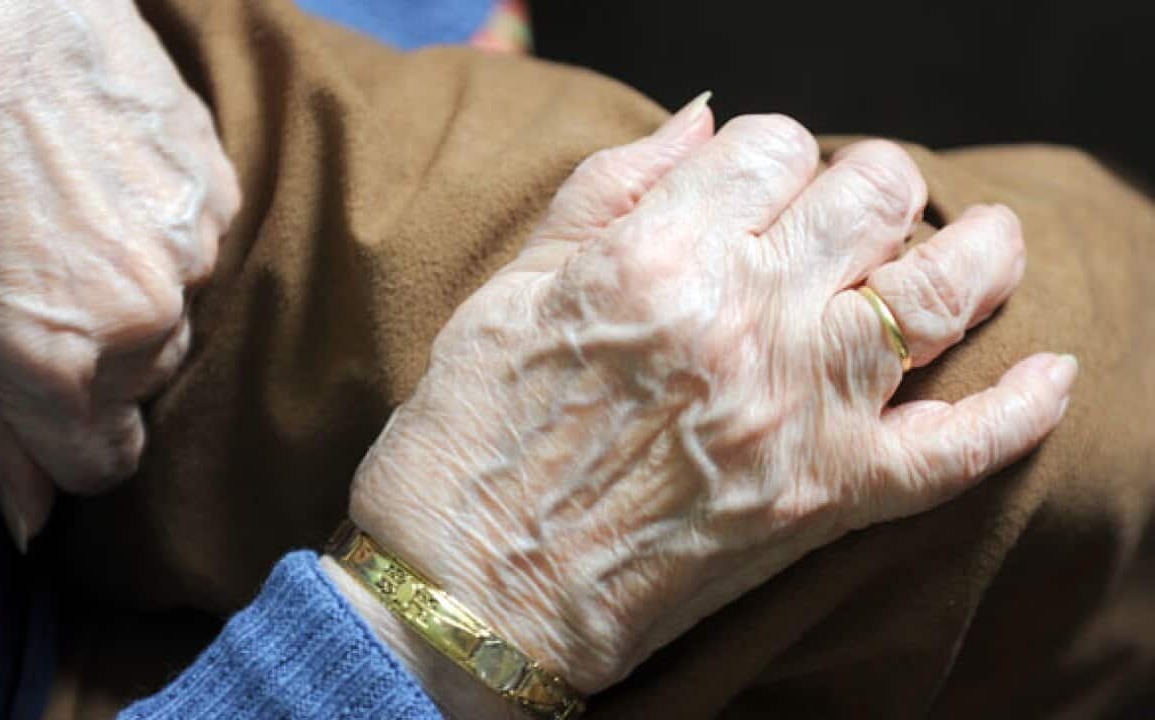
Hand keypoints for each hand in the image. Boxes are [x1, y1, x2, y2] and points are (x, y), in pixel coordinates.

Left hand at [0, 0, 240, 547]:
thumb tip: (31, 525)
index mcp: (63, 358)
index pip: (103, 464)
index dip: (68, 438)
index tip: (46, 393)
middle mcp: (147, 317)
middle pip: (143, 388)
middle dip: (101, 359)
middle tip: (47, 278)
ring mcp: (195, 247)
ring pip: (181, 316)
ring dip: (141, 290)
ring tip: (83, 216)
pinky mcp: (224, 188)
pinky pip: (205, 250)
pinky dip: (170, 233)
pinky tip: (121, 181)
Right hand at [331, 96, 1075, 707]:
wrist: (471, 587)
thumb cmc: (471, 435)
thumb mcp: (511, 287)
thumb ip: (609, 189)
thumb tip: (701, 119)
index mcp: (657, 254)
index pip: (770, 146)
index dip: (775, 153)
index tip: (765, 183)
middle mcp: (742, 316)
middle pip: (870, 195)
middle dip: (871, 185)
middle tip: (856, 212)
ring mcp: (795, 409)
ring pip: (940, 291)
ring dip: (979, 253)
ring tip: (988, 244)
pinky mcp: (824, 499)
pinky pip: (961, 448)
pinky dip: (1019, 408)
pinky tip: (1048, 375)